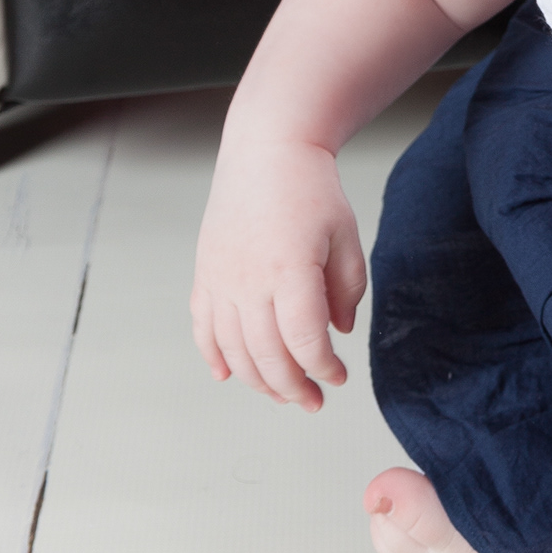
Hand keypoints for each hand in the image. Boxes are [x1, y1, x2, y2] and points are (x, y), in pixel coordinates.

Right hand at [190, 136, 366, 411]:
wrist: (267, 150)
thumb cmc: (310, 188)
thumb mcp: (345, 235)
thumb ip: (348, 288)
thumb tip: (338, 331)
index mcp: (290, 269)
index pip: (305, 341)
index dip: (323, 368)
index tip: (338, 377)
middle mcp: (249, 280)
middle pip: (267, 356)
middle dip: (293, 387)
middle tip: (313, 402)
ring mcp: (221, 279)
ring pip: (233, 350)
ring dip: (258, 381)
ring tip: (281, 393)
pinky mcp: (206, 273)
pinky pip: (203, 328)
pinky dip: (214, 356)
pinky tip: (228, 375)